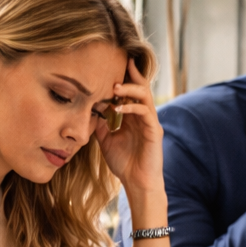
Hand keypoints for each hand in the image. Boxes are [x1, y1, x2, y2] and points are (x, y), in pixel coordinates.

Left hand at [95, 59, 163, 195]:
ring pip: (145, 96)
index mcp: (134, 117)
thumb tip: (91, 110)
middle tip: (119, 63)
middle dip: (131, 74)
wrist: (137, 184)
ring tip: (115, 86)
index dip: (124, 77)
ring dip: (130, 88)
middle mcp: (144, 116)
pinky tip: (118, 107)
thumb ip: (101, 125)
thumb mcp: (106, 141)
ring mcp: (150, 123)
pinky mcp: (154, 131)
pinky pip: (145, 112)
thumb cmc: (124, 164)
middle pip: (141, 87)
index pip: (131, 92)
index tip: (112, 64)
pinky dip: (132, 107)